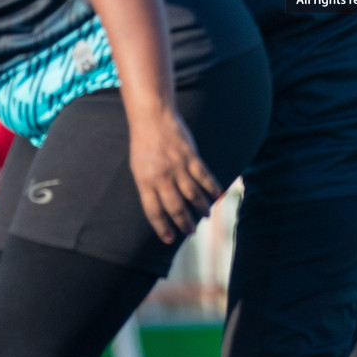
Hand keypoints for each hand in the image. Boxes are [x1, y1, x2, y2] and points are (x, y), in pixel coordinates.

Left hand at [128, 108, 221, 242]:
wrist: (153, 118)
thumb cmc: (144, 144)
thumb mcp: (138, 168)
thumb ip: (149, 186)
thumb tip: (161, 206)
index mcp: (145, 181)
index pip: (154, 211)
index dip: (162, 227)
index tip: (169, 239)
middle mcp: (162, 177)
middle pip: (175, 206)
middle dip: (184, 222)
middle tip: (191, 232)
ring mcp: (177, 166)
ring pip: (192, 194)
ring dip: (200, 208)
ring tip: (206, 217)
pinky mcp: (191, 156)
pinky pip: (204, 176)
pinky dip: (212, 187)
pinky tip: (217, 196)